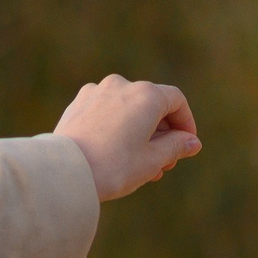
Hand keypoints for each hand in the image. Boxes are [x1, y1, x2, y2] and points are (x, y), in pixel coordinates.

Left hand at [55, 74, 200, 200]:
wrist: (66, 172)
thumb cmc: (114, 167)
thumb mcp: (153, 160)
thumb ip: (176, 147)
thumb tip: (192, 142)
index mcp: (146, 95)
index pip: (176, 101)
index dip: (186, 122)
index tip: (186, 145)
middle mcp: (122, 85)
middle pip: (152, 104)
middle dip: (162, 133)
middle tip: (164, 163)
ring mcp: (97, 92)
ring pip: (127, 109)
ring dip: (139, 132)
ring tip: (140, 163)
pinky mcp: (78, 103)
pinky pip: (107, 111)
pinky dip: (117, 127)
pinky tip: (115, 152)